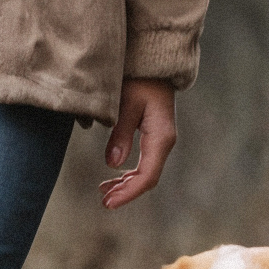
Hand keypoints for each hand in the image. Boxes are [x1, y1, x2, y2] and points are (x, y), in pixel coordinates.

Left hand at [100, 79, 179, 208]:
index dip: (128, 193)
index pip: (146, 176)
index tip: (109, 203)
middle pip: (148, 178)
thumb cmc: (140, 80)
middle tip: (104, 202)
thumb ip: (120, 134)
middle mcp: (164, 142)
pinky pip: (145, 162)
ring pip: (146, 172)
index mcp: (160, 137)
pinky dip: (129, 173)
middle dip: (126, 192)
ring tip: (104, 192)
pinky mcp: (155, 136)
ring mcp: (161, 140)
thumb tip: (113, 164)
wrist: (154, 65)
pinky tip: (115, 177)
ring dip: (126, 184)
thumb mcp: (126, 105)